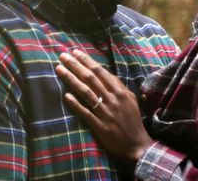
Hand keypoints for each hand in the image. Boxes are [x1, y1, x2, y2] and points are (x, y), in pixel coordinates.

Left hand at [56, 50, 152, 165]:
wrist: (137, 145)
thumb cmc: (132, 121)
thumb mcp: (130, 100)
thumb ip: (118, 87)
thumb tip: (104, 74)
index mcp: (120, 91)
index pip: (101, 71)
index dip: (87, 61)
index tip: (75, 52)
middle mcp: (112, 99)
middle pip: (91, 78)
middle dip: (76, 65)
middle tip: (62, 56)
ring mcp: (105, 112)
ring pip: (86, 92)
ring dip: (71, 79)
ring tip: (59, 70)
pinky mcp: (100, 126)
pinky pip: (86, 112)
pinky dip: (76, 103)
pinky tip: (66, 96)